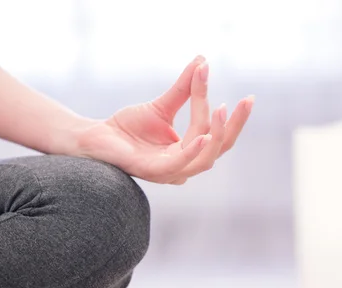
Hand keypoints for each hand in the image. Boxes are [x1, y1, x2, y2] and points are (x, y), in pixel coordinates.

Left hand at [75, 55, 253, 183]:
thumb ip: (185, 89)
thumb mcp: (162, 106)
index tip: (232, 89)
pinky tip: (204, 135)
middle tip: (247, 101)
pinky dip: (194, 151)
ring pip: (205, 158)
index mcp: (189, 152)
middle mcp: (184, 166)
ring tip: (222, 109)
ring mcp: (170, 173)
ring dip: (217, 134)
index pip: (213, 132)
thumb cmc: (128, 128)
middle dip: (234, 125)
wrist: (95, 137)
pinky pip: (180, 165)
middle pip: (219, 148)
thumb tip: (203, 61)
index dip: (226, 114)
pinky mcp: (153, 172)